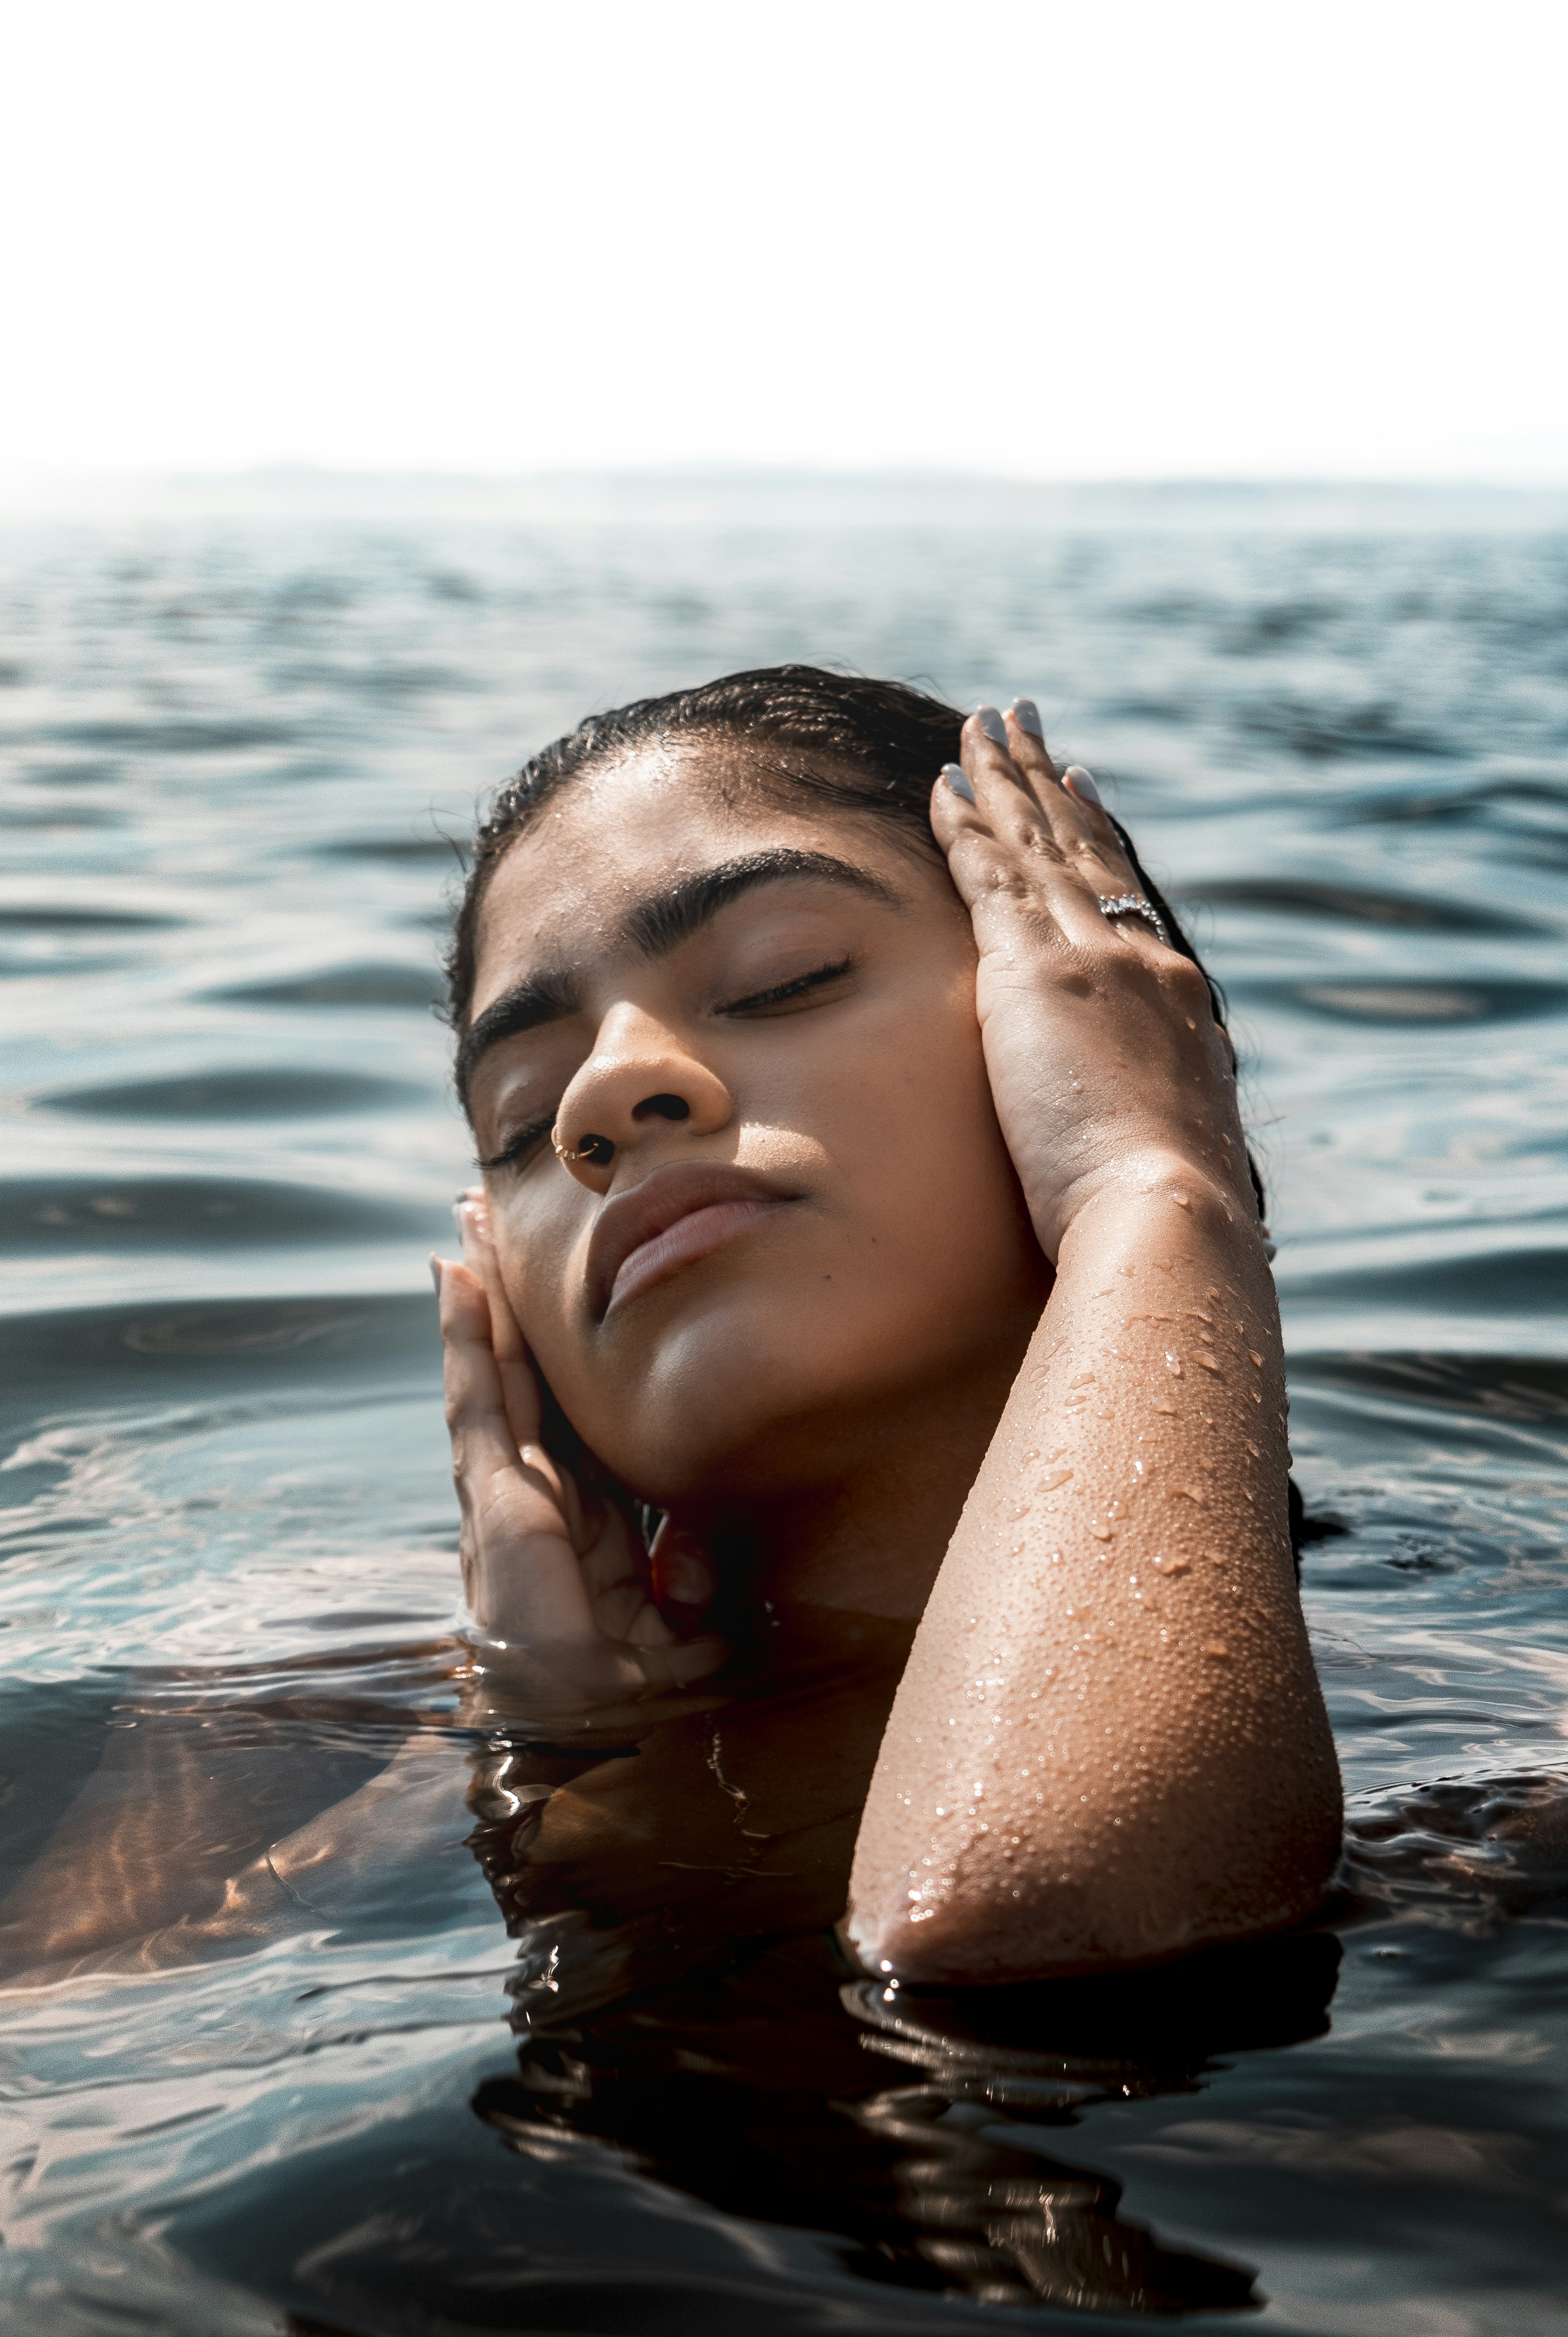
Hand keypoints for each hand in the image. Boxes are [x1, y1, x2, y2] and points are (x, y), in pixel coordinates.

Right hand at [437, 1193, 726, 1732]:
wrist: (583, 1748)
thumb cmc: (639, 1706)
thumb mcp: (682, 1628)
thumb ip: (687, 1580)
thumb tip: (689, 1553)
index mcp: (587, 1522)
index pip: (576, 1415)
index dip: (565, 1355)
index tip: (560, 1296)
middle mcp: (540, 1498)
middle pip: (527, 1379)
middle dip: (511, 1308)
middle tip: (494, 1226)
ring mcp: (507, 1496)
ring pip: (495, 1374)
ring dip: (483, 1299)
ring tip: (469, 1226)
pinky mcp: (491, 1500)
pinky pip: (478, 1401)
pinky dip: (466, 1336)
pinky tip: (456, 1278)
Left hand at [930, 705, 1254, 1258]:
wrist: (1170, 1210)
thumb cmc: (1170, 1211)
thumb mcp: (1172, 1145)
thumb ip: (1156, 1116)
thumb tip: (1161, 1142)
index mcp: (1174, 997)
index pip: (1125, 895)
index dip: (1096, 835)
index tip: (1077, 783)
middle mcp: (1139, 957)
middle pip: (1083, 846)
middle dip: (1047, 780)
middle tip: (1021, 720)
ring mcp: (1090, 957)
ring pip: (1035, 843)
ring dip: (1003, 779)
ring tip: (978, 725)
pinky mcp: (1035, 971)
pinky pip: (991, 873)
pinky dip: (967, 823)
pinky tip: (942, 782)